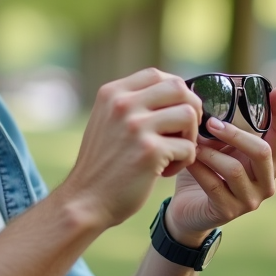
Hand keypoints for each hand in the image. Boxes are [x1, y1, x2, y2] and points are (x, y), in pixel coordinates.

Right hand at [60, 69, 202, 228]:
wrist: (85, 201)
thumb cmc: (103, 163)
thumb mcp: (107, 121)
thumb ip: (132, 103)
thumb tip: (176, 89)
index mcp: (112, 93)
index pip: (157, 74)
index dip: (174, 91)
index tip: (174, 111)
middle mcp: (122, 104)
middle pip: (178, 88)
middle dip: (190, 109)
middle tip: (183, 132)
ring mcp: (136, 126)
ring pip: (189, 115)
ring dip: (189, 136)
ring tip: (173, 153)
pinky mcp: (150, 151)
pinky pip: (188, 147)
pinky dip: (183, 161)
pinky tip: (164, 171)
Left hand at [166, 87, 275, 245]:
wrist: (188, 209)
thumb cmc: (207, 171)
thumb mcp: (219, 147)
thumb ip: (224, 130)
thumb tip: (211, 100)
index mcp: (270, 161)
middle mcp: (267, 181)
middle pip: (262, 152)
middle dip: (235, 134)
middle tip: (210, 122)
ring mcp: (250, 200)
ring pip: (235, 169)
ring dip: (210, 153)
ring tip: (193, 143)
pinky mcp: (229, 211)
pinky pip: (214, 185)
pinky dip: (199, 169)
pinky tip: (188, 160)